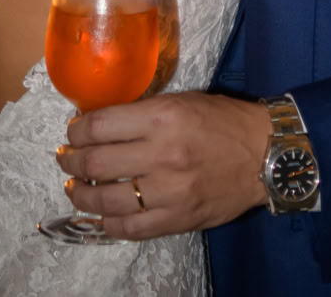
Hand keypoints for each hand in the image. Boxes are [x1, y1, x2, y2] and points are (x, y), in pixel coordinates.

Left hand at [55, 92, 268, 238]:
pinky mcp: (176, 220)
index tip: (73, 132)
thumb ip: (143, 113)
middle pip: (97, 162)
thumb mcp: (182, 101)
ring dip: (81, 194)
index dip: (77, 130)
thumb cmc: (223, 120)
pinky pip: (130, 228)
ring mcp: (168, 192)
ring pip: (106, 200)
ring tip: (74, 187)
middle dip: (72, 161)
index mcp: (162, 117)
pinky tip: (100, 214)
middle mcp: (161, 154)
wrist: (264, 155)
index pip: (101, 125)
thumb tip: (103, 125)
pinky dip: (107, 223)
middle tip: (65, 159)